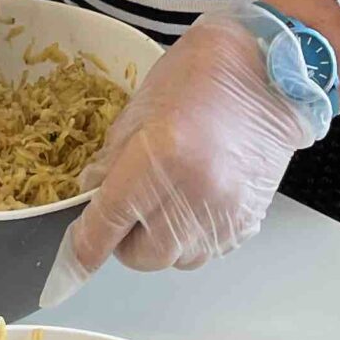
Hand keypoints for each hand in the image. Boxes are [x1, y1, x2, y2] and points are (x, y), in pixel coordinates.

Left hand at [38, 2, 321, 305]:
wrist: (267, 74)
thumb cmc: (201, 76)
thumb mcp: (139, 108)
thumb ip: (112, 161)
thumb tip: (93, 197)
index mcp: (159, 158)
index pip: (109, 222)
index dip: (84, 248)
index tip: (71, 265)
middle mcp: (194, 193)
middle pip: (143, 256)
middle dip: (125, 241)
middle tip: (126, 211)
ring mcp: (226, 212)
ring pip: (176, 260)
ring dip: (160, 242)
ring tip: (165, 202)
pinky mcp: (249, 222)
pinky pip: (207, 252)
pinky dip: (192, 238)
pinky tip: (194, 203)